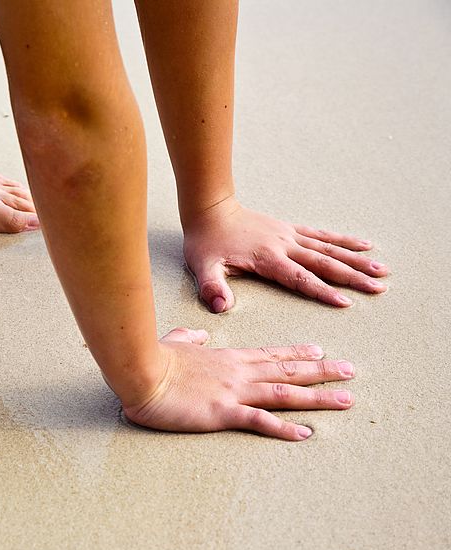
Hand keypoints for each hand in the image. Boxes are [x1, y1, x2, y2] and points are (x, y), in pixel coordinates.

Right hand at [123, 328, 353, 440]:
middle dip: (322, 372)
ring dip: (317, 398)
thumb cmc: (153, 357)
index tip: (320, 352)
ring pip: (284, 394)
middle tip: (350, 372)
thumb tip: (199, 333)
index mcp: (226, 357)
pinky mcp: (222, 413)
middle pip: (288, 371)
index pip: (269, 354)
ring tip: (345, 400)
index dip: (297, 354)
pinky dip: (284, 428)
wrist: (140, 370)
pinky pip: (260, 421)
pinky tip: (305, 433)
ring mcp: (233, 392)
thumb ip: (190, 337)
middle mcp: (238, 373)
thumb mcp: (174, 340)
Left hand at [181, 197, 388, 311]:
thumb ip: (211, 287)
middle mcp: (284, 245)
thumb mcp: (202, 267)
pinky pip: (321, 235)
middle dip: (352, 277)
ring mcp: (289, 235)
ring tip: (382, 270)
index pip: (299, 279)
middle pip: (324, 263)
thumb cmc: (205, 242)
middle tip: (378, 289)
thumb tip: (220, 307)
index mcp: (267, 258)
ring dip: (356, 260)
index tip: (345, 302)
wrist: (209, 209)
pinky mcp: (289, 229)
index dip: (322, 291)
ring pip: (329, 249)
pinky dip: (343, 240)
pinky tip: (364, 246)